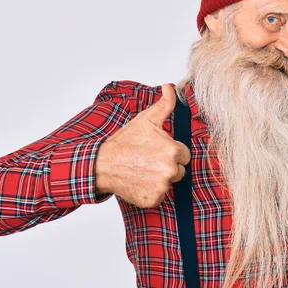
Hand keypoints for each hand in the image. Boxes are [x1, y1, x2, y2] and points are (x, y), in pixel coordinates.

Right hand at [95, 84, 190, 208]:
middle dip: (167, 165)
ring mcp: (162, 187)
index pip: (184, 155)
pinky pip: (159, 196)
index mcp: (173, 150)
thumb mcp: (146, 120)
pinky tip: (139, 181)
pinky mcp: (153, 200)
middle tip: (148, 160)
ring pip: (169, 183)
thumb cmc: (125, 142)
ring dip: (160, 179)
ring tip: (142, 170)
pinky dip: (151, 191)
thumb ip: (164, 105)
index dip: (171, 152)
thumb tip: (170, 87)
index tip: (156, 150)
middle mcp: (170, 170)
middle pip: (179, 170)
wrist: (102, 164)